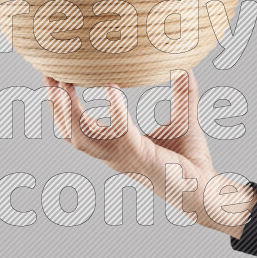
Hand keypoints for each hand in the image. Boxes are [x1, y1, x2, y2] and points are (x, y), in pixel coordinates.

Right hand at [43, 70, 256, 238]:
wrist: (207, 189)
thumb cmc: (191, 162)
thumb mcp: (184, 121)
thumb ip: (183, 95)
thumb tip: (185, 68)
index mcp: (116, 146)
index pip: (78, 127)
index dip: (62, 105)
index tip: (56, 77)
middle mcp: (114, 154)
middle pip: (70, 132)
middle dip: (56, 106)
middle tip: (49, 75)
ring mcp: (125, 157)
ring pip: (82, 138)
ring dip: (69, 112)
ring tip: (63, 85)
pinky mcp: (141, 156)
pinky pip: (121, 133)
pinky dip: (114, 111)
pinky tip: (112, 89)